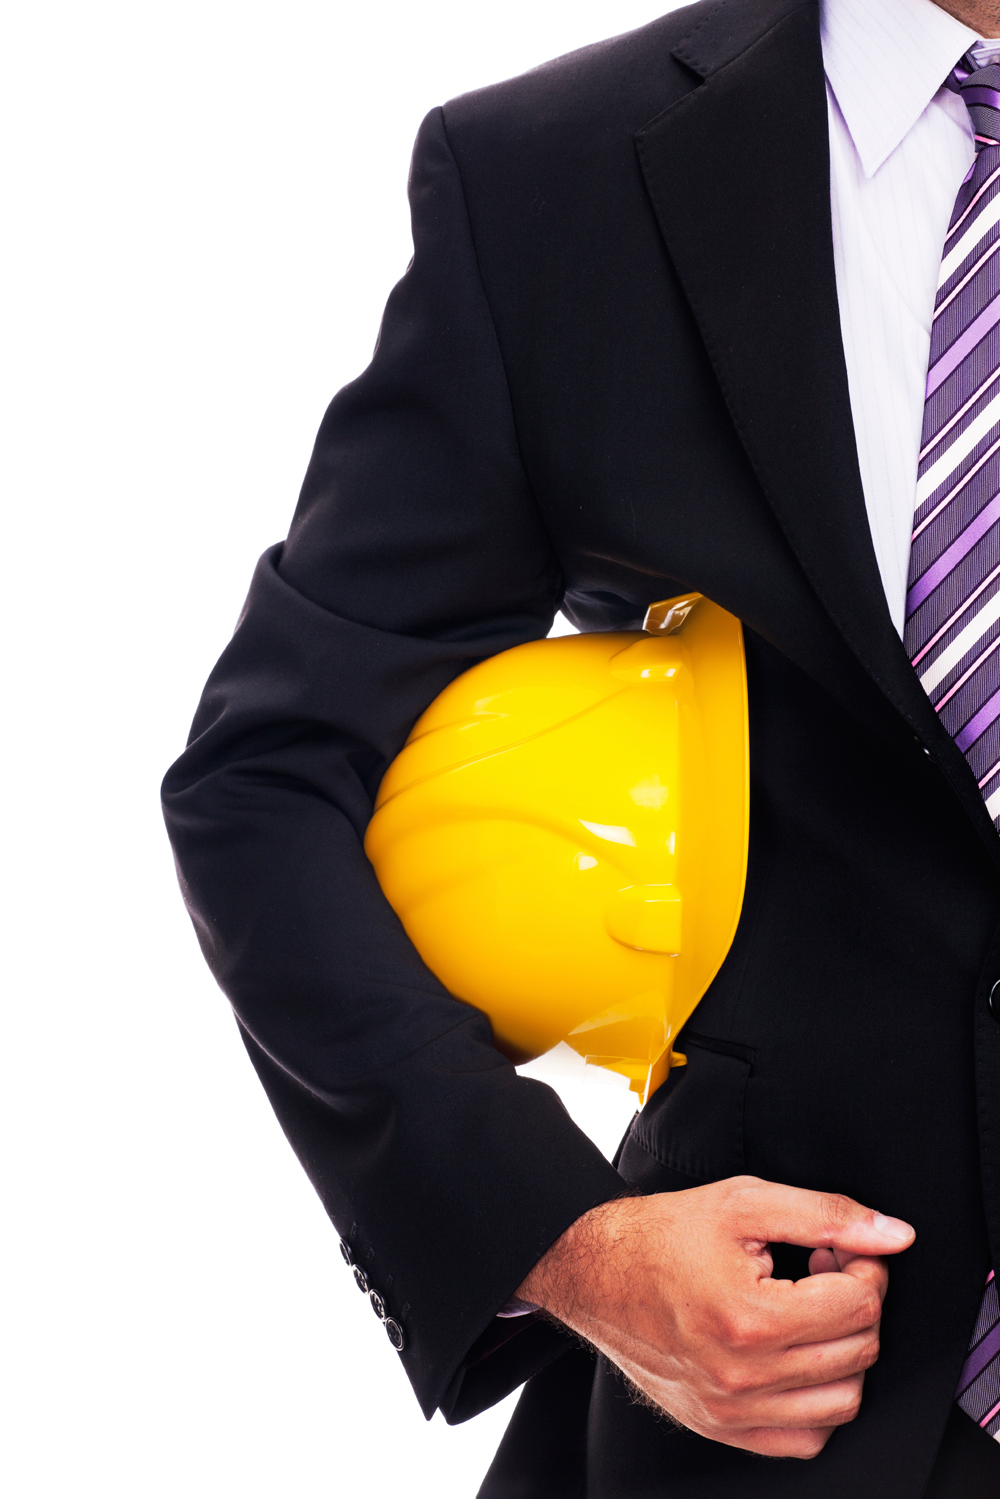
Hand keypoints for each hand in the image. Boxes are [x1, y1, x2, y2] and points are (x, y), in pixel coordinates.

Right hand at [516, 1175, 914, 1457]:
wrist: (597, 1270)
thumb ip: (826, 1213)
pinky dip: (816, 1400)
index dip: (863, 1266)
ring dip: (842, 1351)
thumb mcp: (745, 1202)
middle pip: (858, 1351)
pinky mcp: (721, 1427)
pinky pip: (805, 1438)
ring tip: (808, 1310)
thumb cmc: (663, 1235)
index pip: (859, 1305)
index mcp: (749, 1317)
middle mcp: (741, 1375)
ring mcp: (730, 1410)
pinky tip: (794, 1354)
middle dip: (856, 1302)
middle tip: (823, 1268)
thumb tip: (892, 1235)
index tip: (838, 1248)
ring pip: (842, 1402)